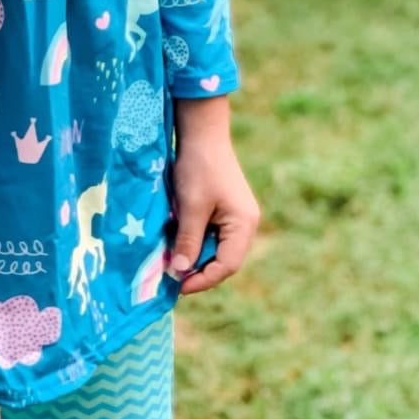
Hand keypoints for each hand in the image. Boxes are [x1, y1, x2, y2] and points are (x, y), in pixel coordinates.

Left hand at [166, 96, 258, 295]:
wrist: (202, 134)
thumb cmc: (199, 169)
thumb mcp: (191, 207)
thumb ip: (188, 241)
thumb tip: (180, 272)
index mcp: (244, 225)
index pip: (227, 265)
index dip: (203, 279)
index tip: (178, 284)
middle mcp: (246, 224)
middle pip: (224, 260)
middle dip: (199, 270)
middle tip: (172, 274)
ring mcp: (237, 217)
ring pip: (217, 249)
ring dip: (195, 256)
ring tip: (172, 261)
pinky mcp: (225, 211)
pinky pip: (213, 236)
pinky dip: (196, 242)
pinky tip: (178, 242)